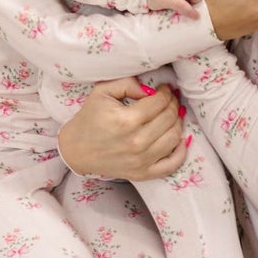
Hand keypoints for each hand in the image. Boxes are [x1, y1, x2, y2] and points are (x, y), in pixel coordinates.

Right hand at [57, 76, 185, 180]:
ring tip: (172, 114)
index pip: (160, 102)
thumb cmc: (89, 119)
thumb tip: (151, 90)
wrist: (76, 150)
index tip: (164, 89)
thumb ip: (127, 84)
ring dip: (178, 122)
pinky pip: (172, 165)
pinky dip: (181, 152)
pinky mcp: (143, 173)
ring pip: (174, 137)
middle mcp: (137, 142)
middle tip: (169, 99)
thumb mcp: (102, 92)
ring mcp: (141, 160)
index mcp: (126, 120)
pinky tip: (180, 139)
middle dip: (173, 104)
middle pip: (169, 118)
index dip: (166, 92)